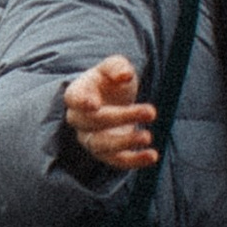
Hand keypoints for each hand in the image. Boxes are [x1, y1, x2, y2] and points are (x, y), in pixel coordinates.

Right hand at [63, 56, 157, 172]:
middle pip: (93, 122)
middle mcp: (79, 118)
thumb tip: (124, 75)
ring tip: (148, 136)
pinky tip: (152, 156)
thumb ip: (118, 66)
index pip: (74, 98)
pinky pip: (116, 161)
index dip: (82, 102)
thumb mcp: (115, 66)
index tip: (94, 105)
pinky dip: (134, 161)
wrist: (113, 100)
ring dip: (126, 142)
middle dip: (122, 117)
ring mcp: (90, 138)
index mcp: (77, 93)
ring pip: (101, 145)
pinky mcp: (106, 153)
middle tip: (151, 111)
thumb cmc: (111, 80)